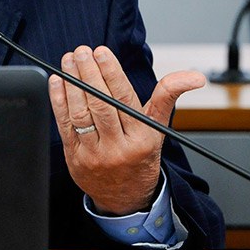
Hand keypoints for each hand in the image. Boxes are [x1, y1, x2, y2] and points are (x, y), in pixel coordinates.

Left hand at [48, 45, 205, 214]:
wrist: (125, 198)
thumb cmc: (140, 155)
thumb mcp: (157, 129)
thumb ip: (167, 97)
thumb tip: (193, 76)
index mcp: (142, 138)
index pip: (124, 99)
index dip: (111, 73)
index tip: (101, 52)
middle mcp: (119, 146)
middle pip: (101, 104)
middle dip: (89, 74)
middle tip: (82, 52)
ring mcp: (95, 153)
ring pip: (81, 113)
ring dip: (72, 83)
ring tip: (69, 61)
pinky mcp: (75, 156)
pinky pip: (65, 124)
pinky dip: (59, 100)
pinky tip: (57, 81)